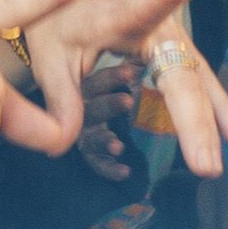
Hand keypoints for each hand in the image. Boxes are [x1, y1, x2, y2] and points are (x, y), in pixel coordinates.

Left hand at [23, 0, 227, 178]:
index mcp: (120, 18)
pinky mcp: (178, 52)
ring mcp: (174, 39)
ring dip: (210, 123)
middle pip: (183, 76)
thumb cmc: (58, 26)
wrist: (69, 2)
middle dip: (196, 123)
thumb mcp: (50, 61)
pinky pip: (200, 83)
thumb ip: (61, 100)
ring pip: (198, 83)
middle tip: (205, 166)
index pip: (148, 5)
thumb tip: (61, 145)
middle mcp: (157, 28)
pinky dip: (216, 110)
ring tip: (216, 163)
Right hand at [74, 62, 140, 180]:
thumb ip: (131, 66)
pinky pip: (96, 163)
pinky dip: (110, 168)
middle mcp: (79, 111)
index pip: (93, 82)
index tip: (133, 72)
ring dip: (104, 142)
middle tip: (129, 102)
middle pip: (88, 110)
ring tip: (118, 146)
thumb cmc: (114, 83)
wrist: (100, 108)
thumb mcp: (121, 72)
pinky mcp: (92, 154)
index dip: (111, 78)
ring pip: (89, 139)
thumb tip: (147, 57)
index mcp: (84, 87)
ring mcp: (84, 134)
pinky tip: (126, 171)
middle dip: (109, 106)